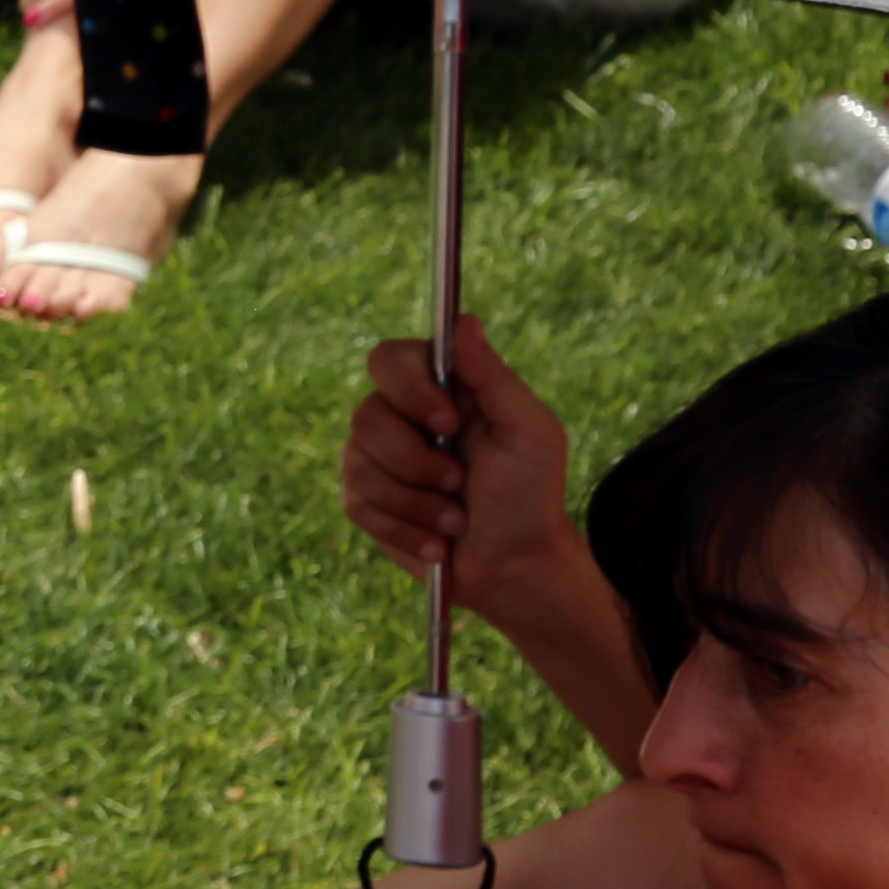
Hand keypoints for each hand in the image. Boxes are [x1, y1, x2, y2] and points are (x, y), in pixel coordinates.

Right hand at [346, 315, 580, 631]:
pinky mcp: (364, 502)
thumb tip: (464, 320)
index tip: (448, 424)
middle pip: (366, 416)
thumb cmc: (531, 496)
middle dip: (416, 461)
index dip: (408, 389)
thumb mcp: (529, 432)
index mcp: (438, 391)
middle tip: (460, 483)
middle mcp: (400, 418)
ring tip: (456, 522)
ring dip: (416, 502)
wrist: (516, 567)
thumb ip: (494, 376)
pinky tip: (438, 542)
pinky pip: (358, 505)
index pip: (389, 359)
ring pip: (359, 464)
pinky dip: (405, 528)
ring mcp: (376, 460)